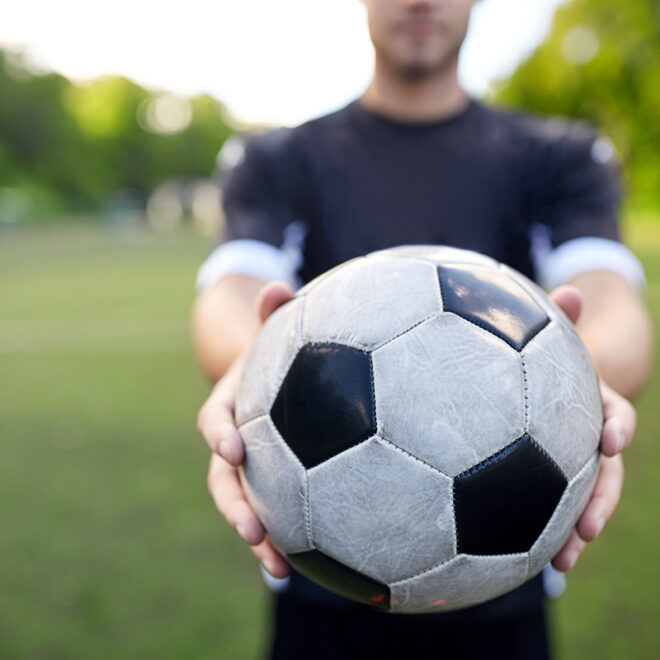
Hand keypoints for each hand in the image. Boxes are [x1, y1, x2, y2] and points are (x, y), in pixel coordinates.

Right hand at [197, 281, 293, 577]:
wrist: (273, 376)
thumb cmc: (278, 353)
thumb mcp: (277, 331)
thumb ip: (275, 312)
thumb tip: (279, 284)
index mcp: (232, 404)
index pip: (215, 419)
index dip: (219, 433)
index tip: (232, 448)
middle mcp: (236, 440)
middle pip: (223, 478)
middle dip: (233, 505)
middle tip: (253, 531)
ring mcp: (252, 467)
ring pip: (246, 506)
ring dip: (258, 538)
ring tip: (278, 572)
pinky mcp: (273, 484)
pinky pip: (276, 514)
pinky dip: (286, 540)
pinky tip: (309, 569)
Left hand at [548, 286, 635, 571]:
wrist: (546, 381)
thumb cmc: (543, 358)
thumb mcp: (549, 339)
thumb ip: (556, 319)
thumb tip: (568, 291)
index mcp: (592, 405)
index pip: (614, 416)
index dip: (616, 427)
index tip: (610, 441)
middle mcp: (589, 438)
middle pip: (605, 473)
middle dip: (601, 500)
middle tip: (587, 527)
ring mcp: (573, 465)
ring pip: (583, 501)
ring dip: (576, 532)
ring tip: (562, 562)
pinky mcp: (553, 484)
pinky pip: (554, 512)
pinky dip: (547, 535)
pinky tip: (532, 565)